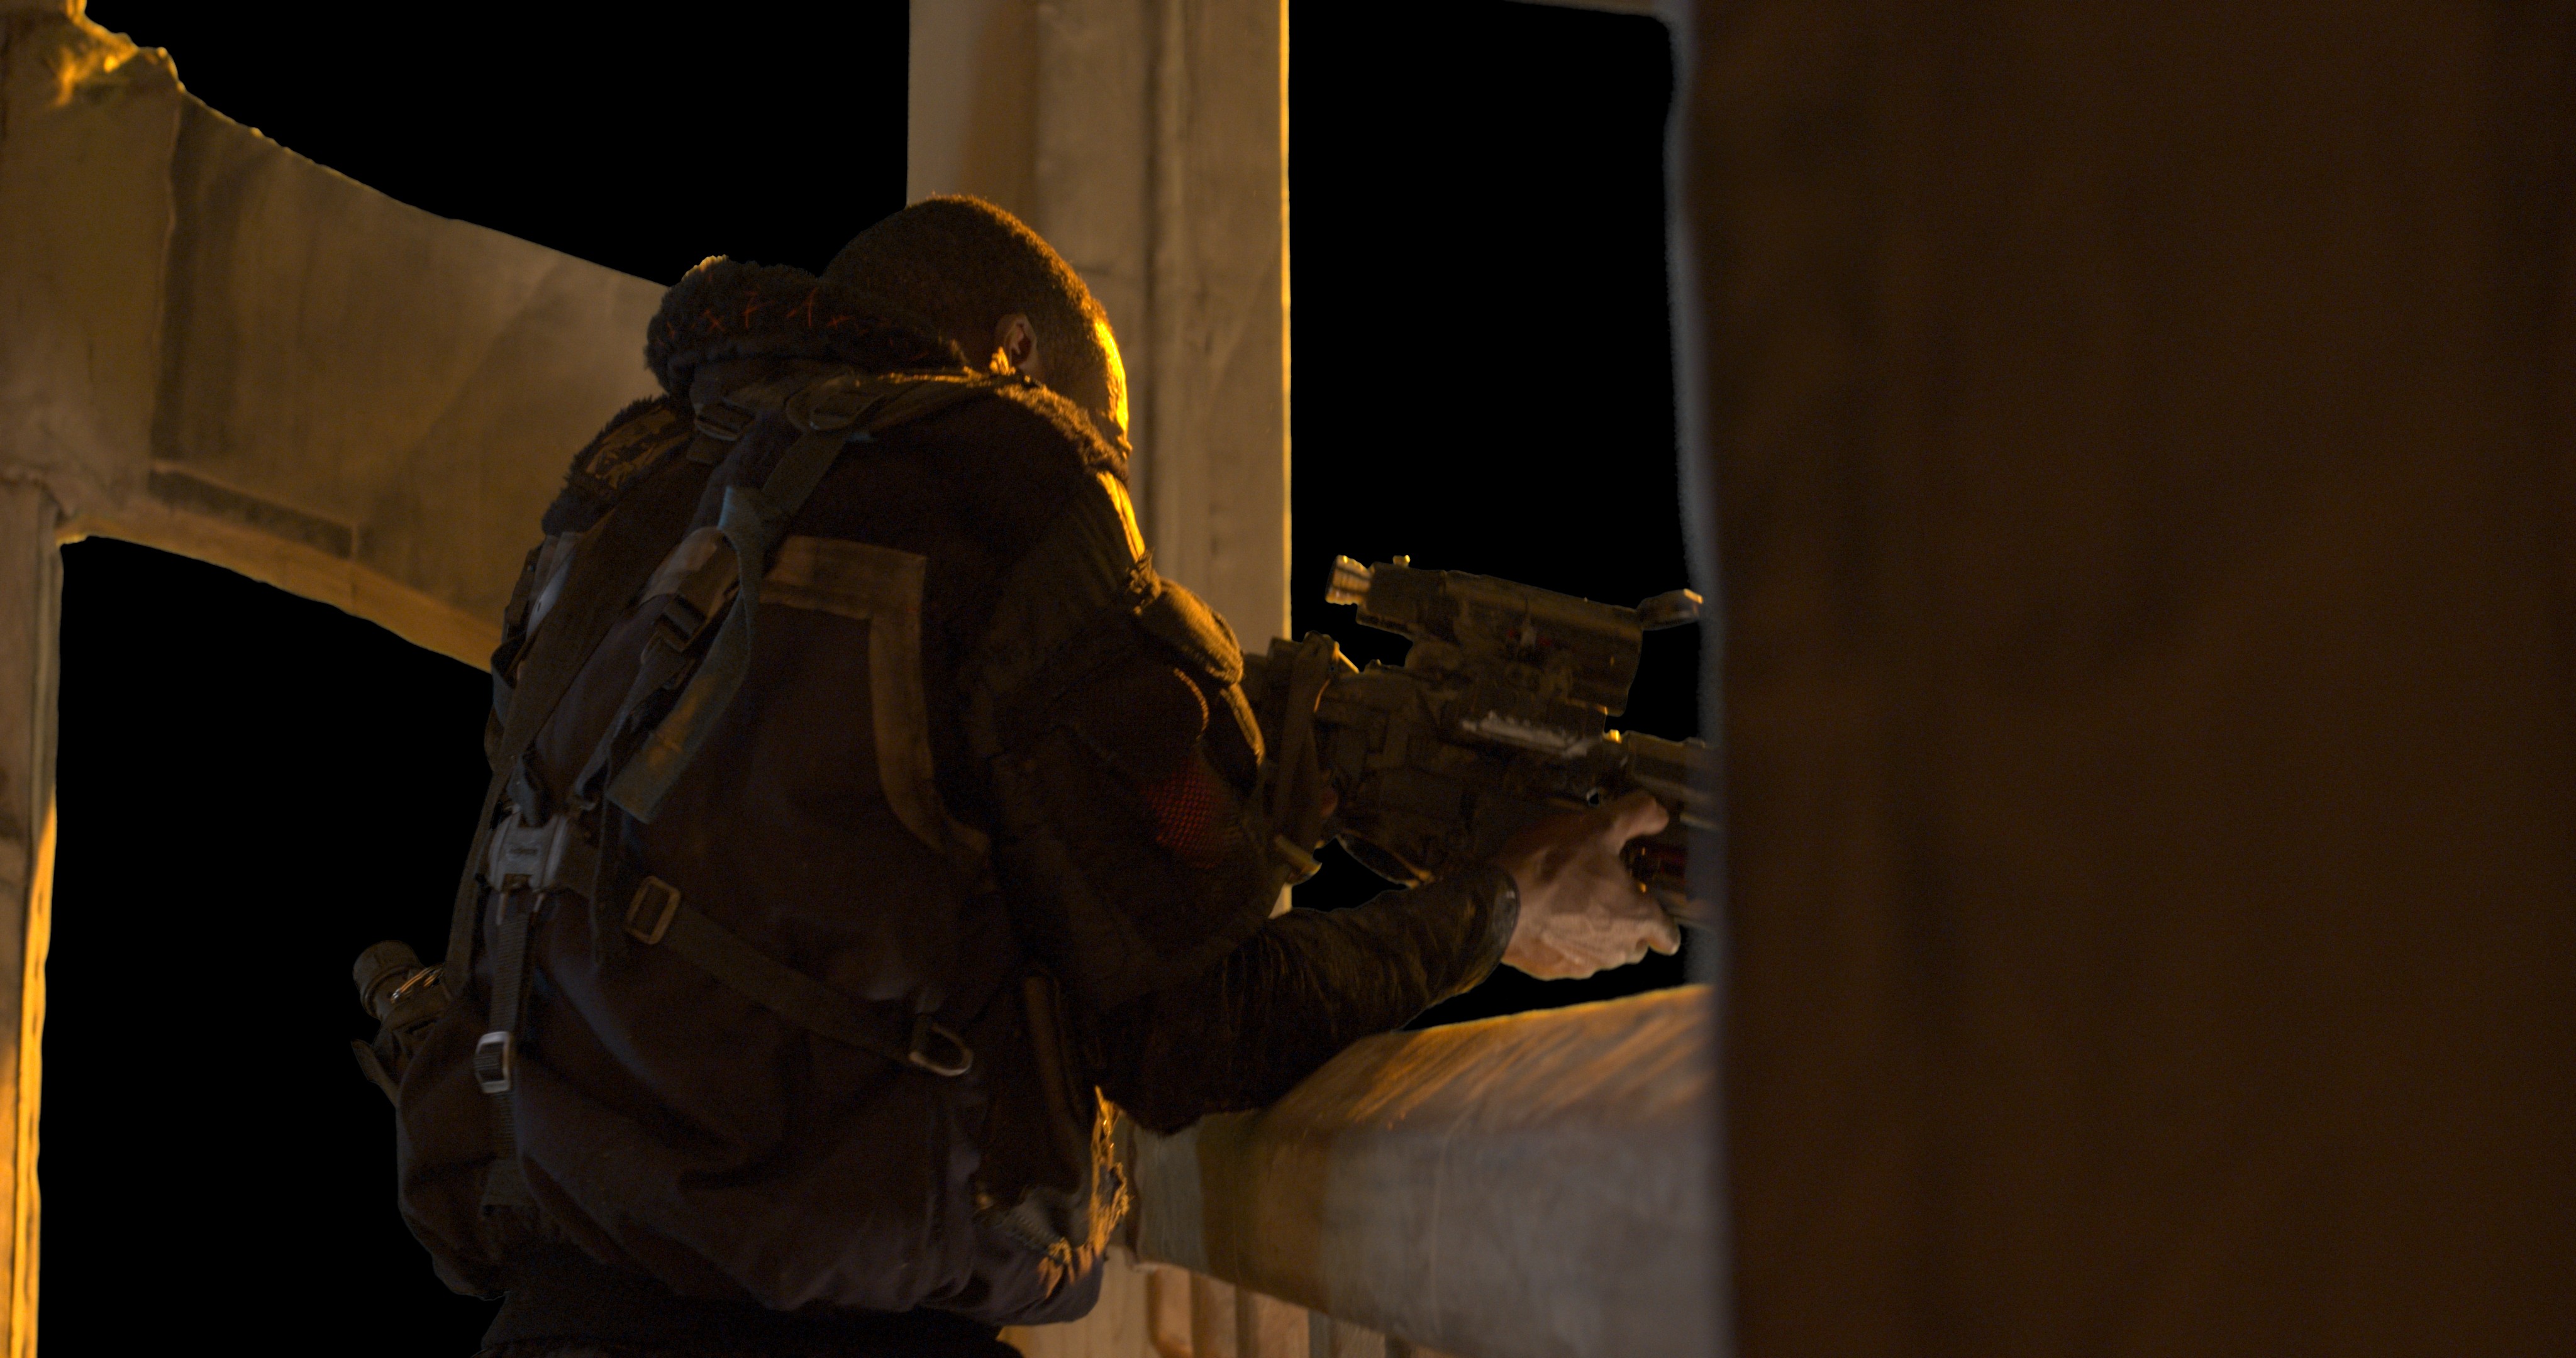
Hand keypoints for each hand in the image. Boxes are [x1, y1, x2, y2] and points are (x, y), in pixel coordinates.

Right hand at [1493, 791, 1682, 979]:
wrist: (1497, 902)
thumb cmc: (1551, 866)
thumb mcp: (1597, 825)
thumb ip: (1636, 815)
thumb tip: (1658, 813)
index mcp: (1636, 918)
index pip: (1668, 936)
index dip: (1663, 924)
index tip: (1651, 909)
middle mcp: (1615, 950)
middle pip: (1635, 947)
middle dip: (1628, 927)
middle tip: (1607, 897)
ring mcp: (1582, 964)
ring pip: (1601, 954)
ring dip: (1594, 935)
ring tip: (1572, 904)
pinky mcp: (1551, 970)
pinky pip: (1567, 959)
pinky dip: (1562, 942)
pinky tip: (1546, 918)